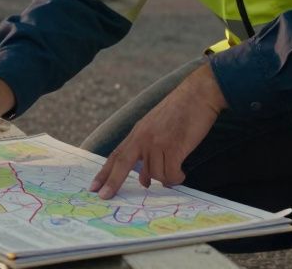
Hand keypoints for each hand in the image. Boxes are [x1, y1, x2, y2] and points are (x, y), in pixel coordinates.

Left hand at [89, 61, 227, 198]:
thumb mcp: (156, 127)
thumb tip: (144, 179)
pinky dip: (176, 178)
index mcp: (137, 132)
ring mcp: (157, 142)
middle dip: (112, 182)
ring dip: (164, 179)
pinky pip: (170, 173)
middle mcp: (143, 137)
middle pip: (122, 163)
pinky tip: (181, 174)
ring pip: (154, 174)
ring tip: (175, 174)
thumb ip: (147, 151)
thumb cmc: (181, 111)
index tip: (94, 187)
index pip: (116, 155)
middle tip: (104, 196)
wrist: (198, 95)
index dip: (105, 172)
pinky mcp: (174, 146)